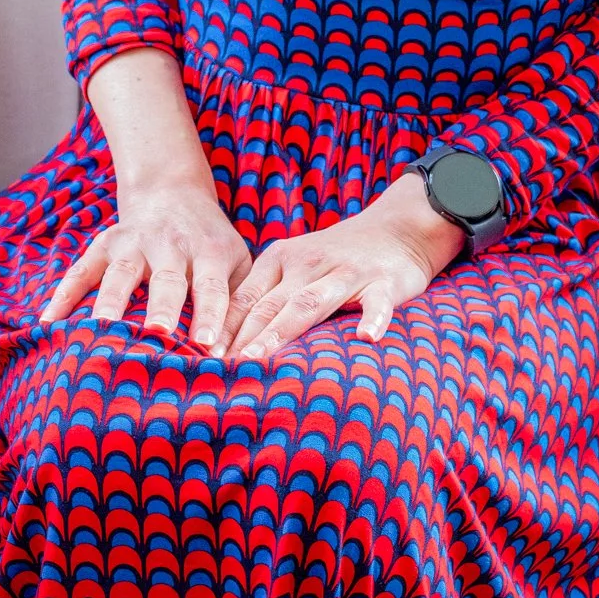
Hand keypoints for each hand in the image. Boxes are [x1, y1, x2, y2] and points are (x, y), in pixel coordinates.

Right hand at [39, 175, 251, 349]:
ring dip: (111, 301)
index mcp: (208, 251)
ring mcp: (134, 242)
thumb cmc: (211, 245)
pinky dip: (64, 294)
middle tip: (157, 332)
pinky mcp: (104, 244)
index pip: (211, 286)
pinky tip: (48, 322)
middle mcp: (171, 244)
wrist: (174, 194)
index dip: (209, 313)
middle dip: (162, 306)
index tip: (205, 344)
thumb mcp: (236, 263)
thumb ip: (238, 304)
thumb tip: (233, 354)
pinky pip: (81, 270)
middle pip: (167, 278)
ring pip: (121, 273)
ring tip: (99, 330)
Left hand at [216, 174, 463, 363]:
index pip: (245, 298)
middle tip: (217, 369)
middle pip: (269, 304)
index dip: (222, 328)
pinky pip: (377, 303)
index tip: (200, 358)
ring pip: (309, 304)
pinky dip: (373, 319)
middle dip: (241, 338)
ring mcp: (346, 272)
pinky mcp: (384, 282)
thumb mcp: (296, 267)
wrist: (398, 228)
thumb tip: (224, 342)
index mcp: (281, 258)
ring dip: (281, 331)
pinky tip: (366, 338)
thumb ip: (267, 296)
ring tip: (259, 358)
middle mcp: (308, 263)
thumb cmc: (337, 258)